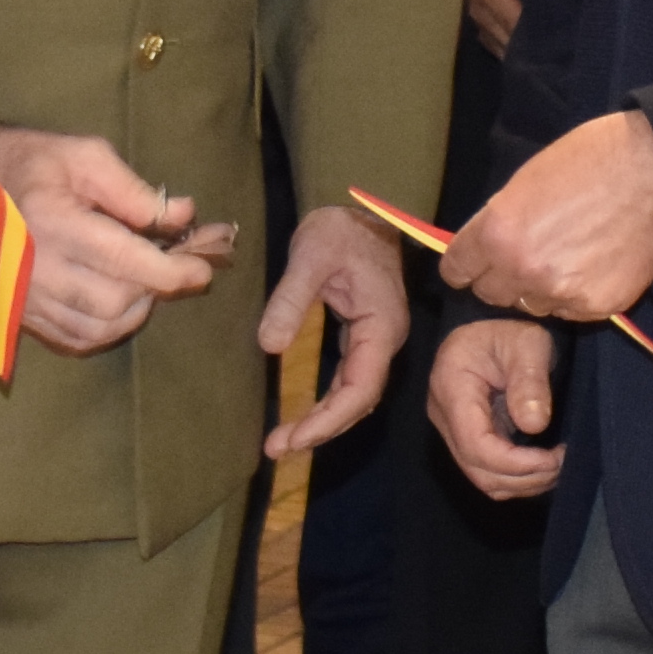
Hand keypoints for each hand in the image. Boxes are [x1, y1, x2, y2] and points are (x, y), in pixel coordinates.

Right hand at [0, 127, 233, 355]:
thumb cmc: (30, 163)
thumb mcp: (85, 156)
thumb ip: (134, 190)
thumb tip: (183, 215)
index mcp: (56, 224)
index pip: (127, 262)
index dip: (174, 270)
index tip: (204, 268)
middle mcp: (39, 269)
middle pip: (117, 302)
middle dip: (157, 288)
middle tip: (176, 267)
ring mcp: (26, 298)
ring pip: (99, 327)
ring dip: (135, 310)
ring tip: (146, 281)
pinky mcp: (21, 315)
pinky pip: (75, 339)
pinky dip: (106, 328)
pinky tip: (119, 303)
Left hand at [260, 205, 408, 454]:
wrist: (360, 204)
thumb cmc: (341, 227)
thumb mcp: (311, 256)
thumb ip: (291, 300)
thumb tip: (269, 346)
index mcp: (381, 327)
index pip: (360, 389)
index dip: (328, 419)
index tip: (294, 438)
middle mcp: (384, 340)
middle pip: (358, 401)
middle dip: (321, 428)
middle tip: (278, 448)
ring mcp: (374, 339)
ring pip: (354, 394)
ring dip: (323, 421)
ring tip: (284, 442)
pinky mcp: (362, 334)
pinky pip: (347, 379)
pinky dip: (326, 402)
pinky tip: (302, 416)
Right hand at [431, 319, 566, 498]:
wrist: (491, 328)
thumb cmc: (508, 330)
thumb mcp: (526, 343)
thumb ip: (530, 379)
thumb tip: (535, 425)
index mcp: (452, 389)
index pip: (475, 445)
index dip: (515, 462)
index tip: (553, 457)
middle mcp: (445, 418)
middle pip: (478, 469)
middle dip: (524, 476)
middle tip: (562, 463)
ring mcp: (454, 432)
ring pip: (483, 479)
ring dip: (523, 482)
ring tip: (557, 466)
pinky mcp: (468, 439)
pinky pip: (489, 473)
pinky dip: (518, 479)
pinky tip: (543, 466)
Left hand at [441, 110, 652, 326]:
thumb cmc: (590, 160)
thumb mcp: (525, 180)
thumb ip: (499, 220)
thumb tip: (483, 245)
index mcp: (498, 232)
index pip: (457, 269)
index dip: (465, 265)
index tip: (472, 264)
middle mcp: (522, 268)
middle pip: (490, 294)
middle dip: (501, 277)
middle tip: (525, 256)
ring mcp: (560, 292)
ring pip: (530, 305)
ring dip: (538, 288)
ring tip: (565, 257)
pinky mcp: (595, 306)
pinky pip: (568, 311)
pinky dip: (574, 295)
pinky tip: (591, 265)